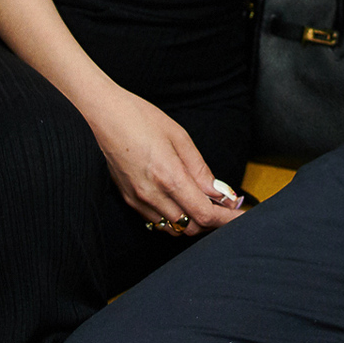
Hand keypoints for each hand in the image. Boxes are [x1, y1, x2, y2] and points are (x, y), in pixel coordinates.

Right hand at [81, 88, 240, 236]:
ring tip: (203, 202)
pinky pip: (156, 219)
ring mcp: (138, 199)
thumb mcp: (179, 137)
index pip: (204, 214)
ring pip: (173, 227)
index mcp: (168, 177)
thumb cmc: (140, 118)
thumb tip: (218, 191)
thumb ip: (199, 169)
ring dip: (192, 220)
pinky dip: (173, 216)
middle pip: (191, 226)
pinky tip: (179, 199)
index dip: (226, 219)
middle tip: (224, 205)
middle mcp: (152, 195)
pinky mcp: (128, 199)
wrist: (103, 114)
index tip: (240, 215)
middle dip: (211, 220)